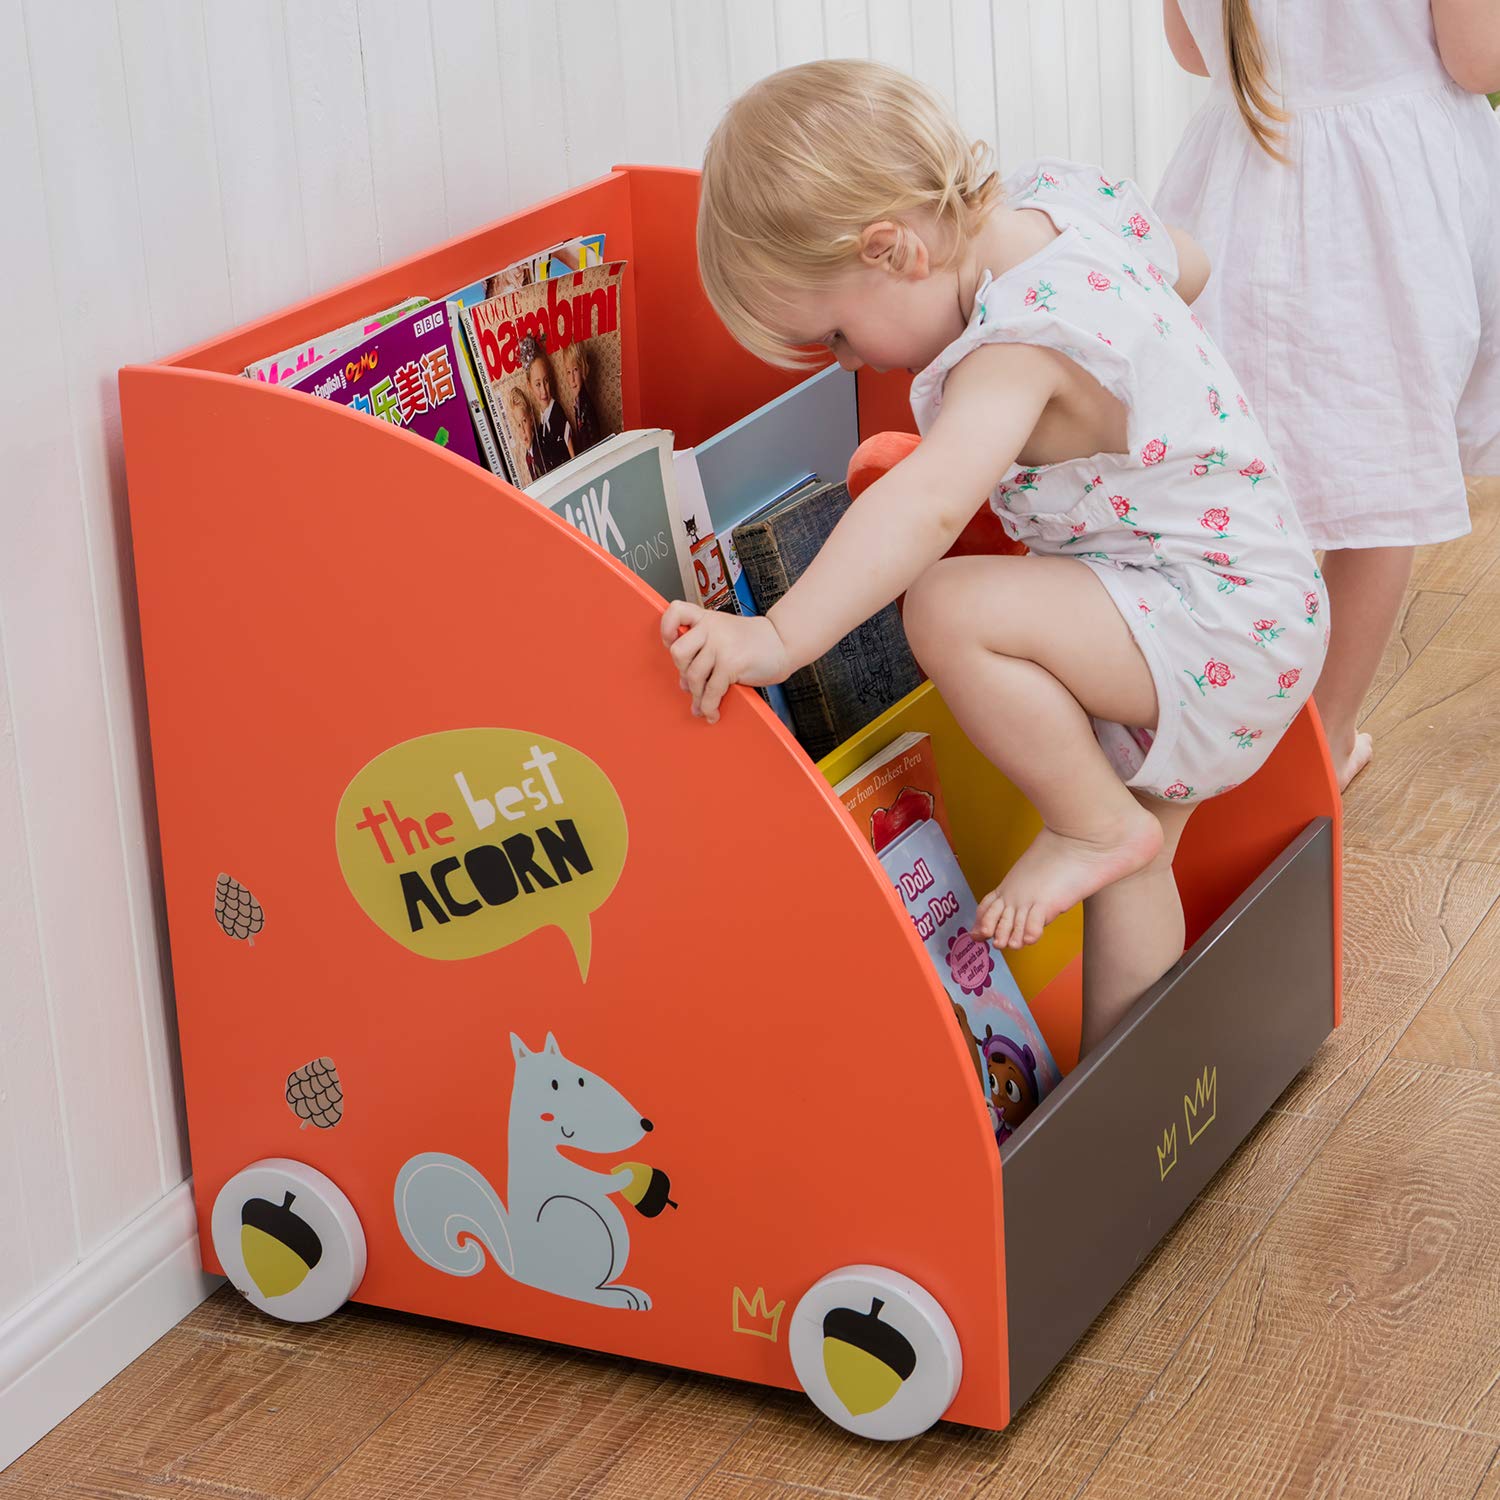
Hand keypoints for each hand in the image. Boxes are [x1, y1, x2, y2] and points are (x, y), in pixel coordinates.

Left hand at [661, 601, 791, 723]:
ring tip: (703, 704)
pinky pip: (711, 690)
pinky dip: (709, 706)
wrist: (783, 643)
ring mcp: (721, 644)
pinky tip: (712, 711)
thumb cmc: (754, 641)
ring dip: (697, 696)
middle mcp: (711, 628)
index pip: (675, 612)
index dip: (667, 630)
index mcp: (706, 618)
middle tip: (694, 679)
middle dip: (683, 671)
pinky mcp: (731, 663)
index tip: (671, 644)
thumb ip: (703, 648)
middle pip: (678, 652)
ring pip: (694, 676)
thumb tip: (685, 683)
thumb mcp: (725, 633)